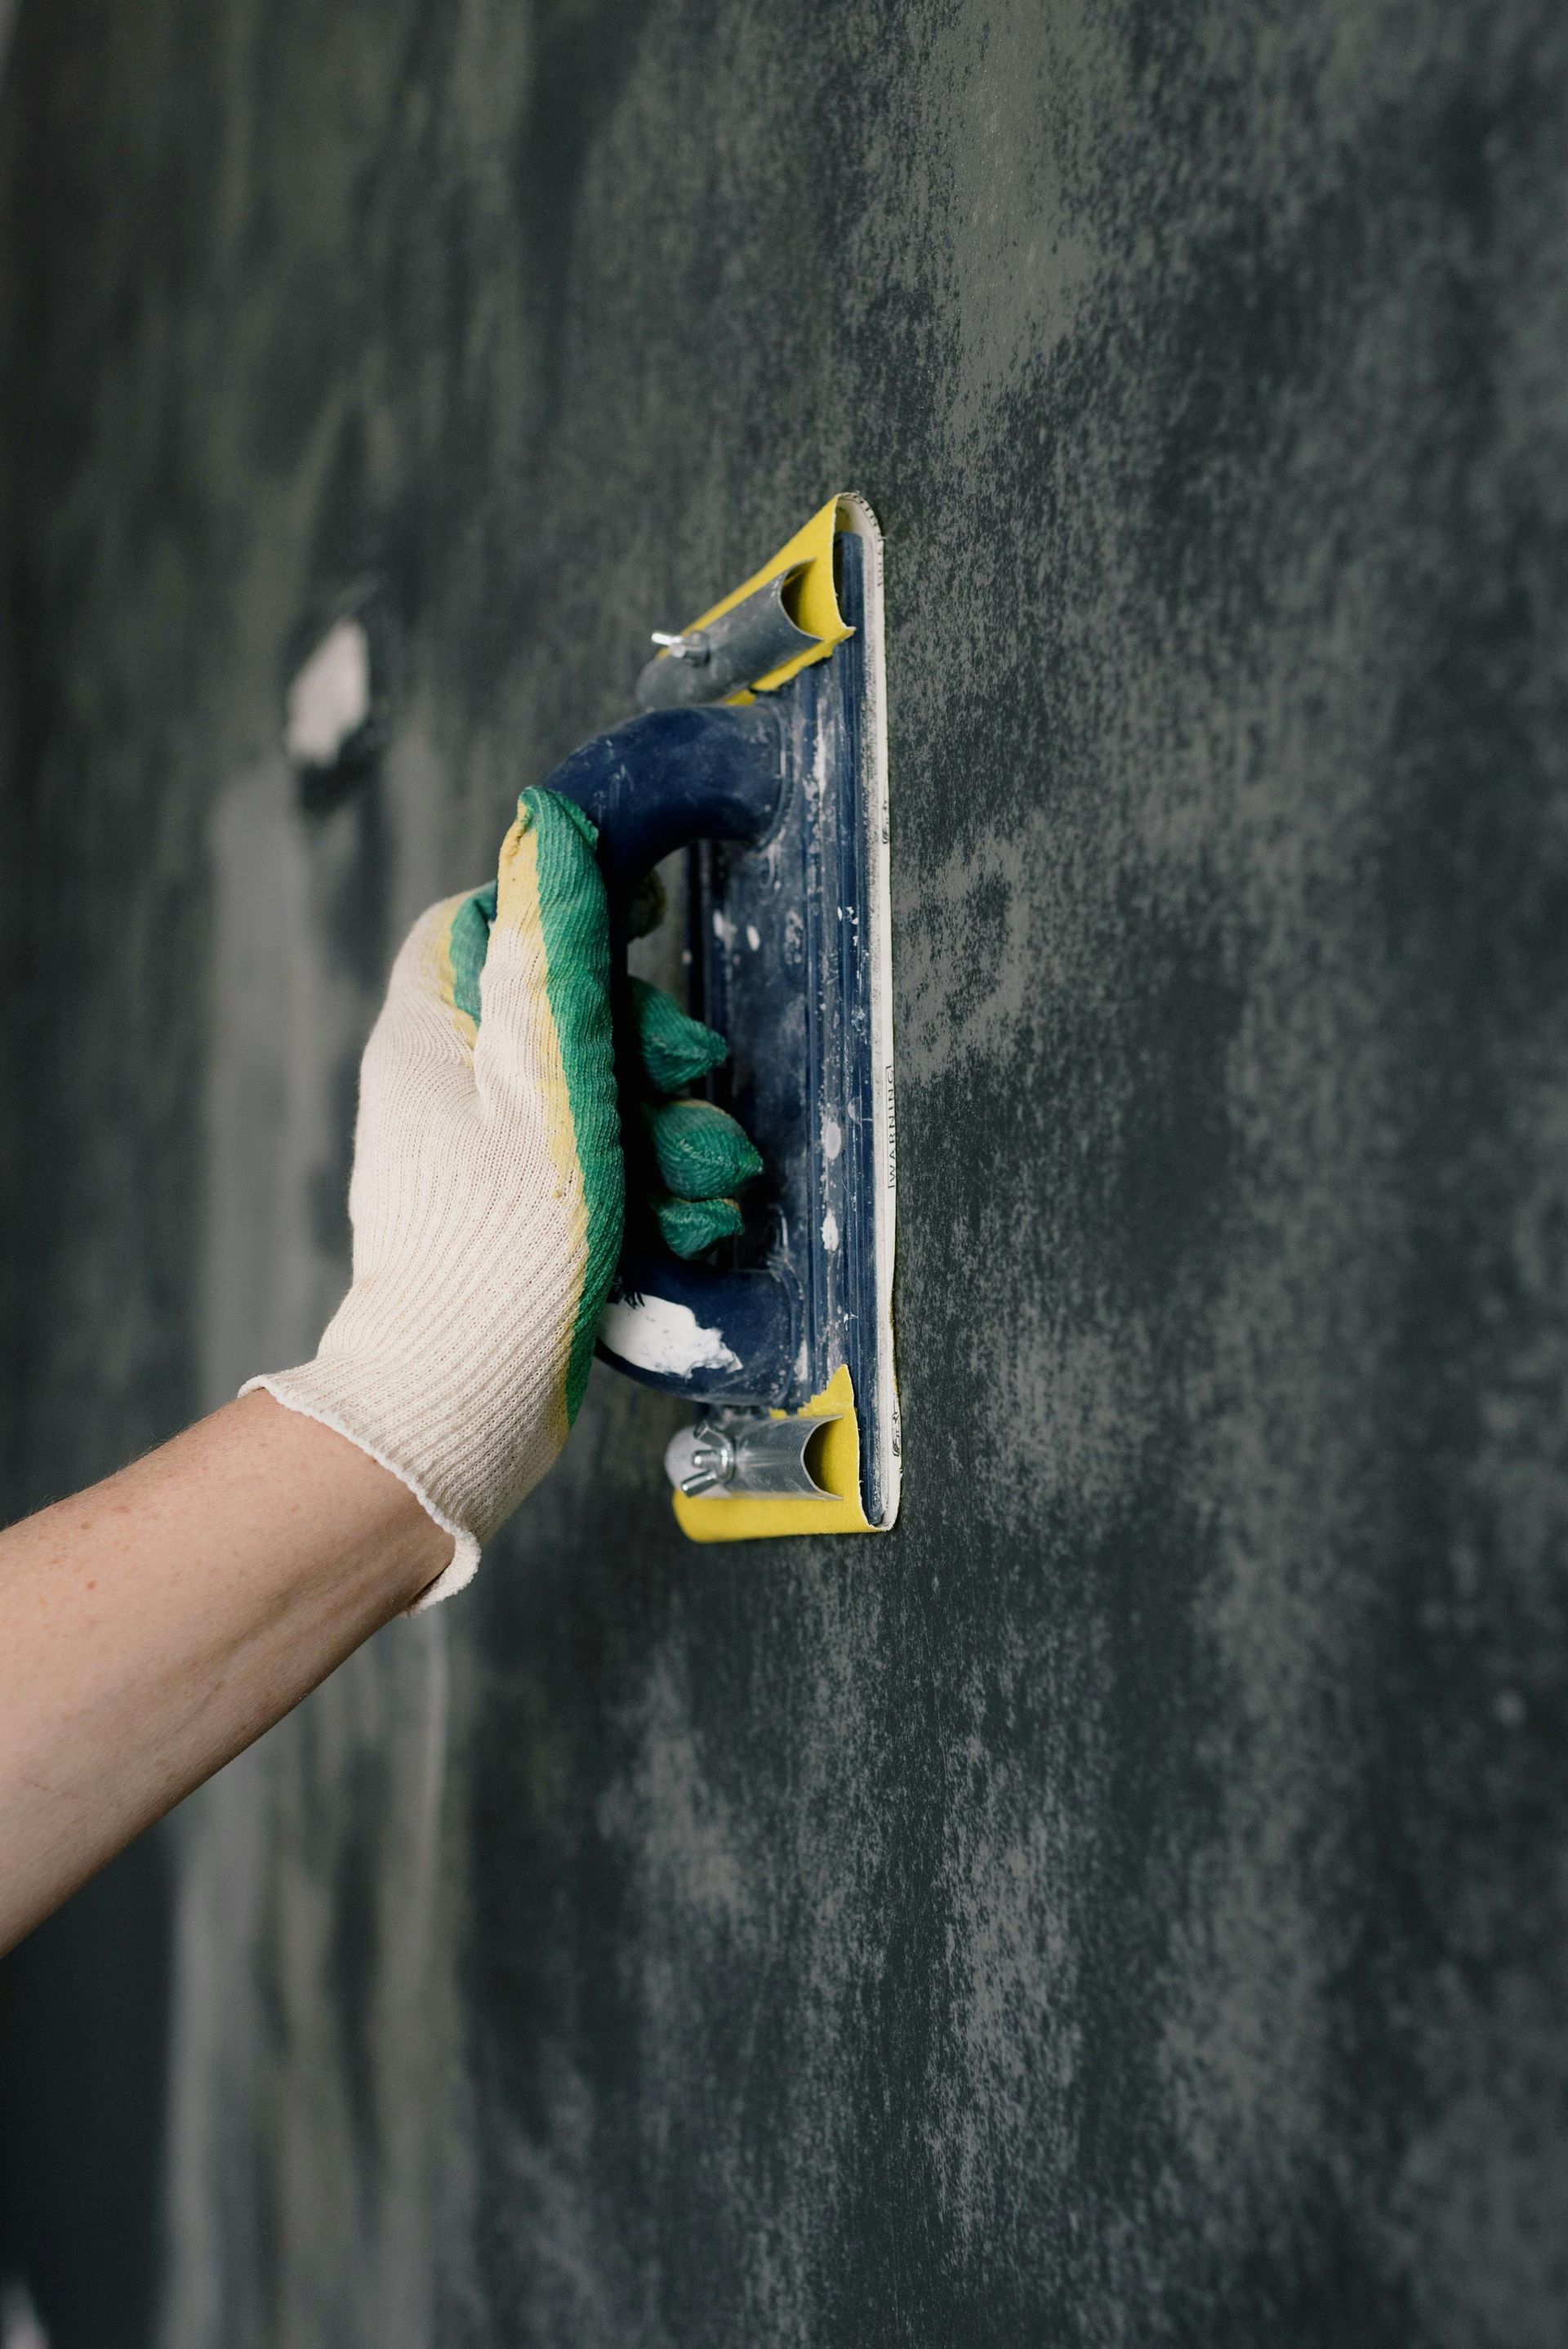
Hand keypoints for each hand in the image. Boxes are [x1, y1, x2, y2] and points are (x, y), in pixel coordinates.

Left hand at [246, 787, 622, 1603]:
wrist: (463, 1405)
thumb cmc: (500, 1247)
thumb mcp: (547, 1085)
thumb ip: (556, 959)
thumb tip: (550, 833)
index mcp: (434, 1032)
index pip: (487, 921)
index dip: (564, 907)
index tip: (641, 914)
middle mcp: (449, 1086)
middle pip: (562, 1013)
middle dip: (648, 1049)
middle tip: (698, 1077)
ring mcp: (482, 1159)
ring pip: (596, 1102)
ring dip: (669, 1133)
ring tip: (713, 1180)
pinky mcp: (519, 1222)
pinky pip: (597, 1176)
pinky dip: (649, 1194)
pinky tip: (690, 1229)